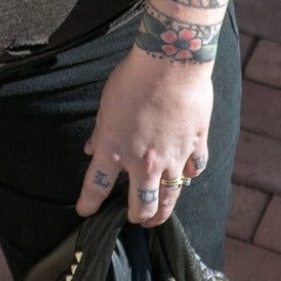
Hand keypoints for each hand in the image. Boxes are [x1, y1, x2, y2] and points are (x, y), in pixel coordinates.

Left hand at [76, 44, 212, 228]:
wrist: (170, 62)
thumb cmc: (133, 78)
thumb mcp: (106, 105)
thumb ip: (99, 132)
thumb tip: (91, 148)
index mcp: (113, 149)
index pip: (95, 188)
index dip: (88, 204)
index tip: (85, 212)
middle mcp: (142, 161)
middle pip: (140, 205)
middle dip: (136, 217)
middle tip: (135, 219)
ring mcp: (172, 156)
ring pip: (168, 198)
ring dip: (162, 212)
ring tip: (157, 217)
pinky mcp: (195, 145)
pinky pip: (194, 170)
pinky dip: (189, 175)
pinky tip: (186, 176)